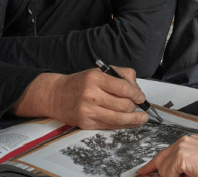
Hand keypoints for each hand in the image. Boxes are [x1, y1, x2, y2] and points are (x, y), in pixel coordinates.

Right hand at [13, 66, 147, 128]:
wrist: (56, 95)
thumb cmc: (80, 82)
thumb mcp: (99, 71)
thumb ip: (120, 75)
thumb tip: (137, 89)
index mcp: (95, 79)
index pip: (123, 88)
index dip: (137, 94)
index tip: (141, 97)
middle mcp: (91, 95)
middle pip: (123, 105)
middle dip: (135, 106)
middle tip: (140, 105)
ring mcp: (88, 111)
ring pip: (119, 118)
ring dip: (134, 119)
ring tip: (142, 118)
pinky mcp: (86, 123)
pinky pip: (110, 126)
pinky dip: (123, 125)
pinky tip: (130, 122)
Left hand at [137, 135, 197, 176]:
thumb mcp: (194, 166)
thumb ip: (180, 167)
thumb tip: (166, 174)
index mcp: (187, 142)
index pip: (165, 153)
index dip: (153, 165)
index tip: (144, 171)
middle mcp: (183, 141)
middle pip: (160, 159)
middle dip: (158, 171)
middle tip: (148, 175)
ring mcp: (181, 147)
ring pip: (163, 169)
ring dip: (172, 176)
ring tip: (189, 175)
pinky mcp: (181, 156)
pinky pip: (168, 174)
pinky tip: (189, 175)